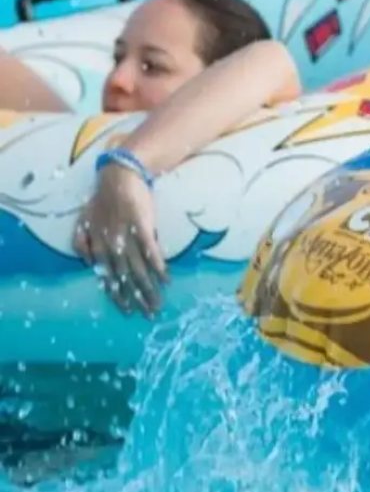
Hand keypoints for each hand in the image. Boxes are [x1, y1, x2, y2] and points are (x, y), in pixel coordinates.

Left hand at [72, 164, 167, 315]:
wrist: (118, 177)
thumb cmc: (101, 200)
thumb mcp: (83, 222)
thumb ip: (82, 243)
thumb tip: (89, 263)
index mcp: (98, 247)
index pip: (109, 277)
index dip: (118, 295)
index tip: (127, 311)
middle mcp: (112, 246)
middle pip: (126, 277)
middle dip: (137, 298)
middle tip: (149, 314)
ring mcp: (128, 237)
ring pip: (138, 268)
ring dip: (149, 288)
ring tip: (158, 303)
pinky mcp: (142, 227)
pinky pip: (150, 251)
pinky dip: (158, 266)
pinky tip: (165, 279)